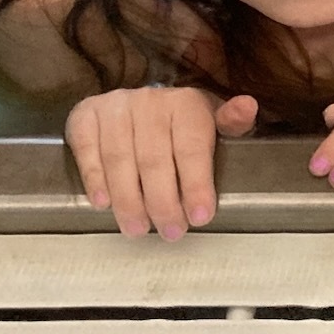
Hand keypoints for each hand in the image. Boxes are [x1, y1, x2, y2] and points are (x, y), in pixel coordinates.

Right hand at [67, 87, 258, 240]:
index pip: (191, 149)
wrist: (141, 103)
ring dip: (128, 199)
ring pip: (119, 158)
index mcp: (186, 103)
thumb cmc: (184, 122)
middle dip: (163, 202)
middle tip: (170, 232)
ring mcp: (115, 106)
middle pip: (154, 159)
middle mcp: (149, 101)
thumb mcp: (214, 120)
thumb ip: (233, 122)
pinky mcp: (86, 115)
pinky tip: (103, 202)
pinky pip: (87, 149)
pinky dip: (94, 177)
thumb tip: (247, 107)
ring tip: (137, 228)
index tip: (199, 217)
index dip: (196, 185)